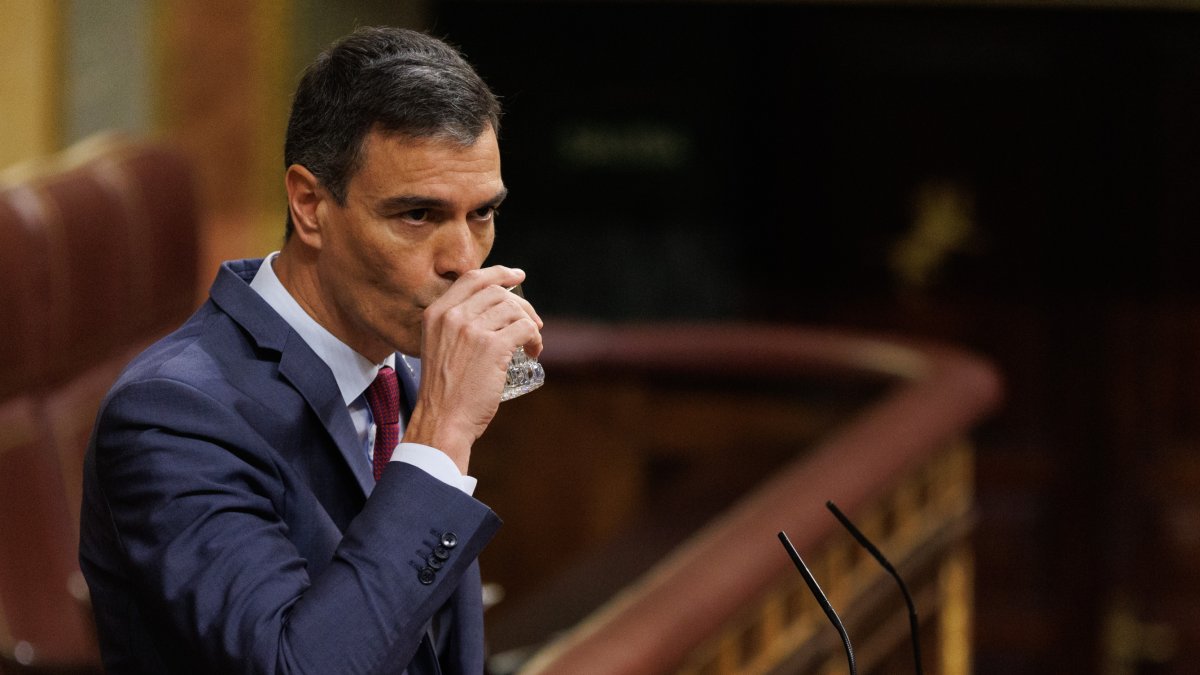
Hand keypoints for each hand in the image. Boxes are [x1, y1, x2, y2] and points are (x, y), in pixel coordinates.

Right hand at [402, 266, 542, 472]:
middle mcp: (452, 316)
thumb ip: (455, 327)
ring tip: (532, 343)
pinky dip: (536, 339)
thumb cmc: (444, 392)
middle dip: (521, 305)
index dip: (498, 273)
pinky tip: (534, 352)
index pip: (472, 279)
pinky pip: (526, 329)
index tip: (517, 276)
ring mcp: (472, 330)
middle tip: (533, 323)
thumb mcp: (438, 347)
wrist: (442, 420)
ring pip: (514, 310)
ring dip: (531, 324)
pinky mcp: (493, 347)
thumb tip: (491, 312)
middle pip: (498, 292)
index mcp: (436, 313)